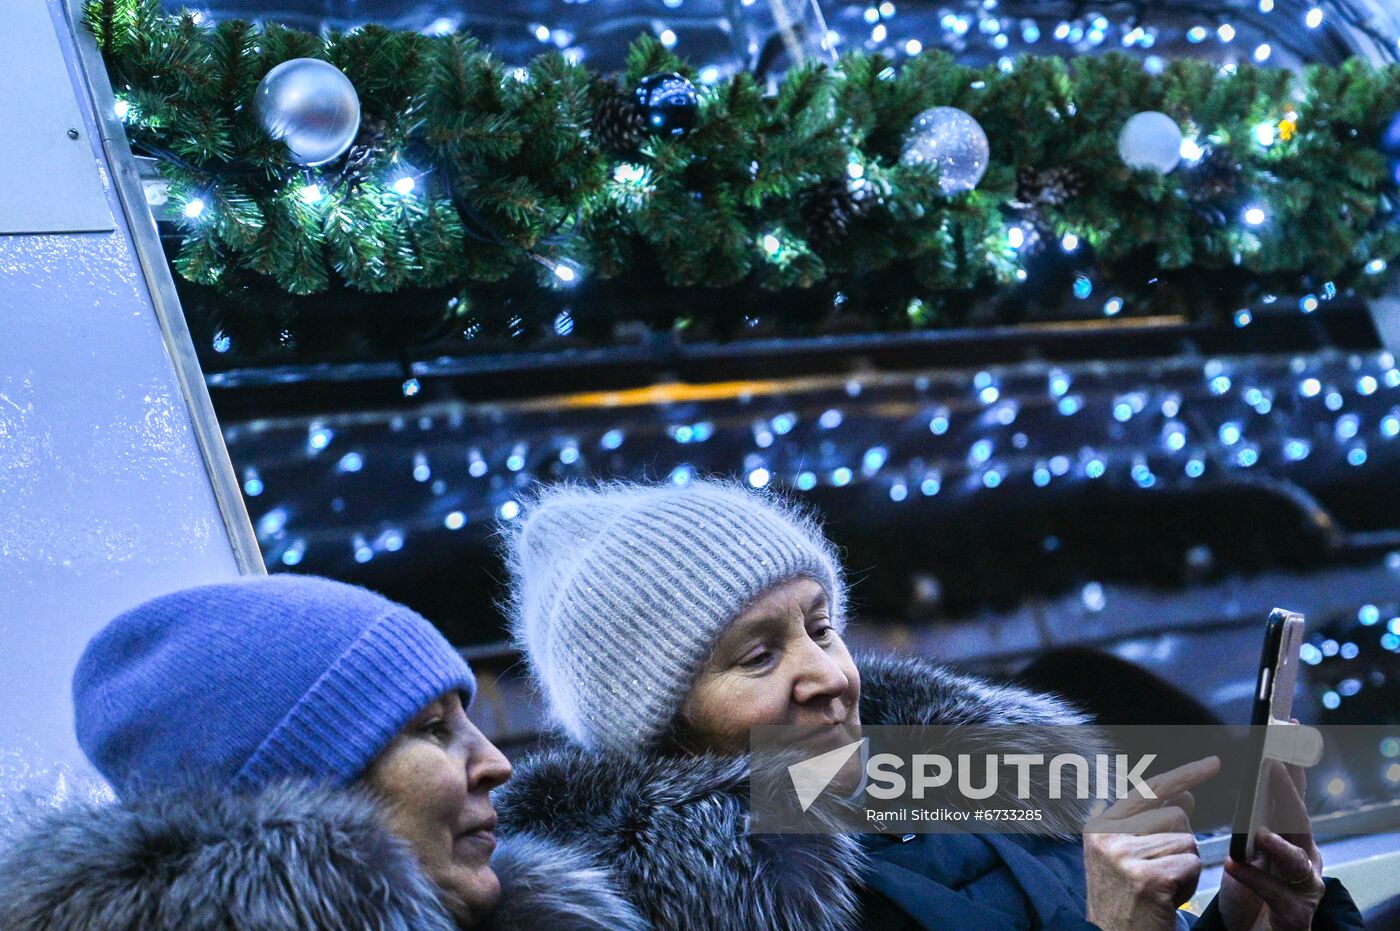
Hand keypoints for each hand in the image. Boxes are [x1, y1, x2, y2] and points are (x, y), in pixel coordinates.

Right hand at [1083, 756, 1219, 930]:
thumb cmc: (1128, 902)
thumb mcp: (1130, 857)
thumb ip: (1152, 823)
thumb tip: (1186, 796)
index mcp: (1099, 826)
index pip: (1148, 789)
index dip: (1185, 775)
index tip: (1214, 763)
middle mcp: (1106, 835)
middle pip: (1175, 816)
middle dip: (1180, 844)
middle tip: (1159, 874)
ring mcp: (1123, 855)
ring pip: (1186, 840)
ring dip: (1185, 866)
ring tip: (1162, 888)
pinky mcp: (1146, 877)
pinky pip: (1191, 864)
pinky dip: (1189, 884)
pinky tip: (1167, 898)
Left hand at [1218, 761, 1323, 930]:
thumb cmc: (1253, 891)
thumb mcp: (1250, 851)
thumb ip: (1248, 821)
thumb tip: (1211, 784)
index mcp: (1293, 836)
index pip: (1292, 792)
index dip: (1291, 760)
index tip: (1287, 724)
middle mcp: (1306, 856)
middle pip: (1299, 818)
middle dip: (1288, 788)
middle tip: (1272, 762)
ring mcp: (1305, 886)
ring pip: (1296, 859)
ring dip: (1277, 841)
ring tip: (1258, 830)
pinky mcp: (1296, 914)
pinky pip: (1277, 893)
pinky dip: (1255, 877)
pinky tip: (1232, 863)